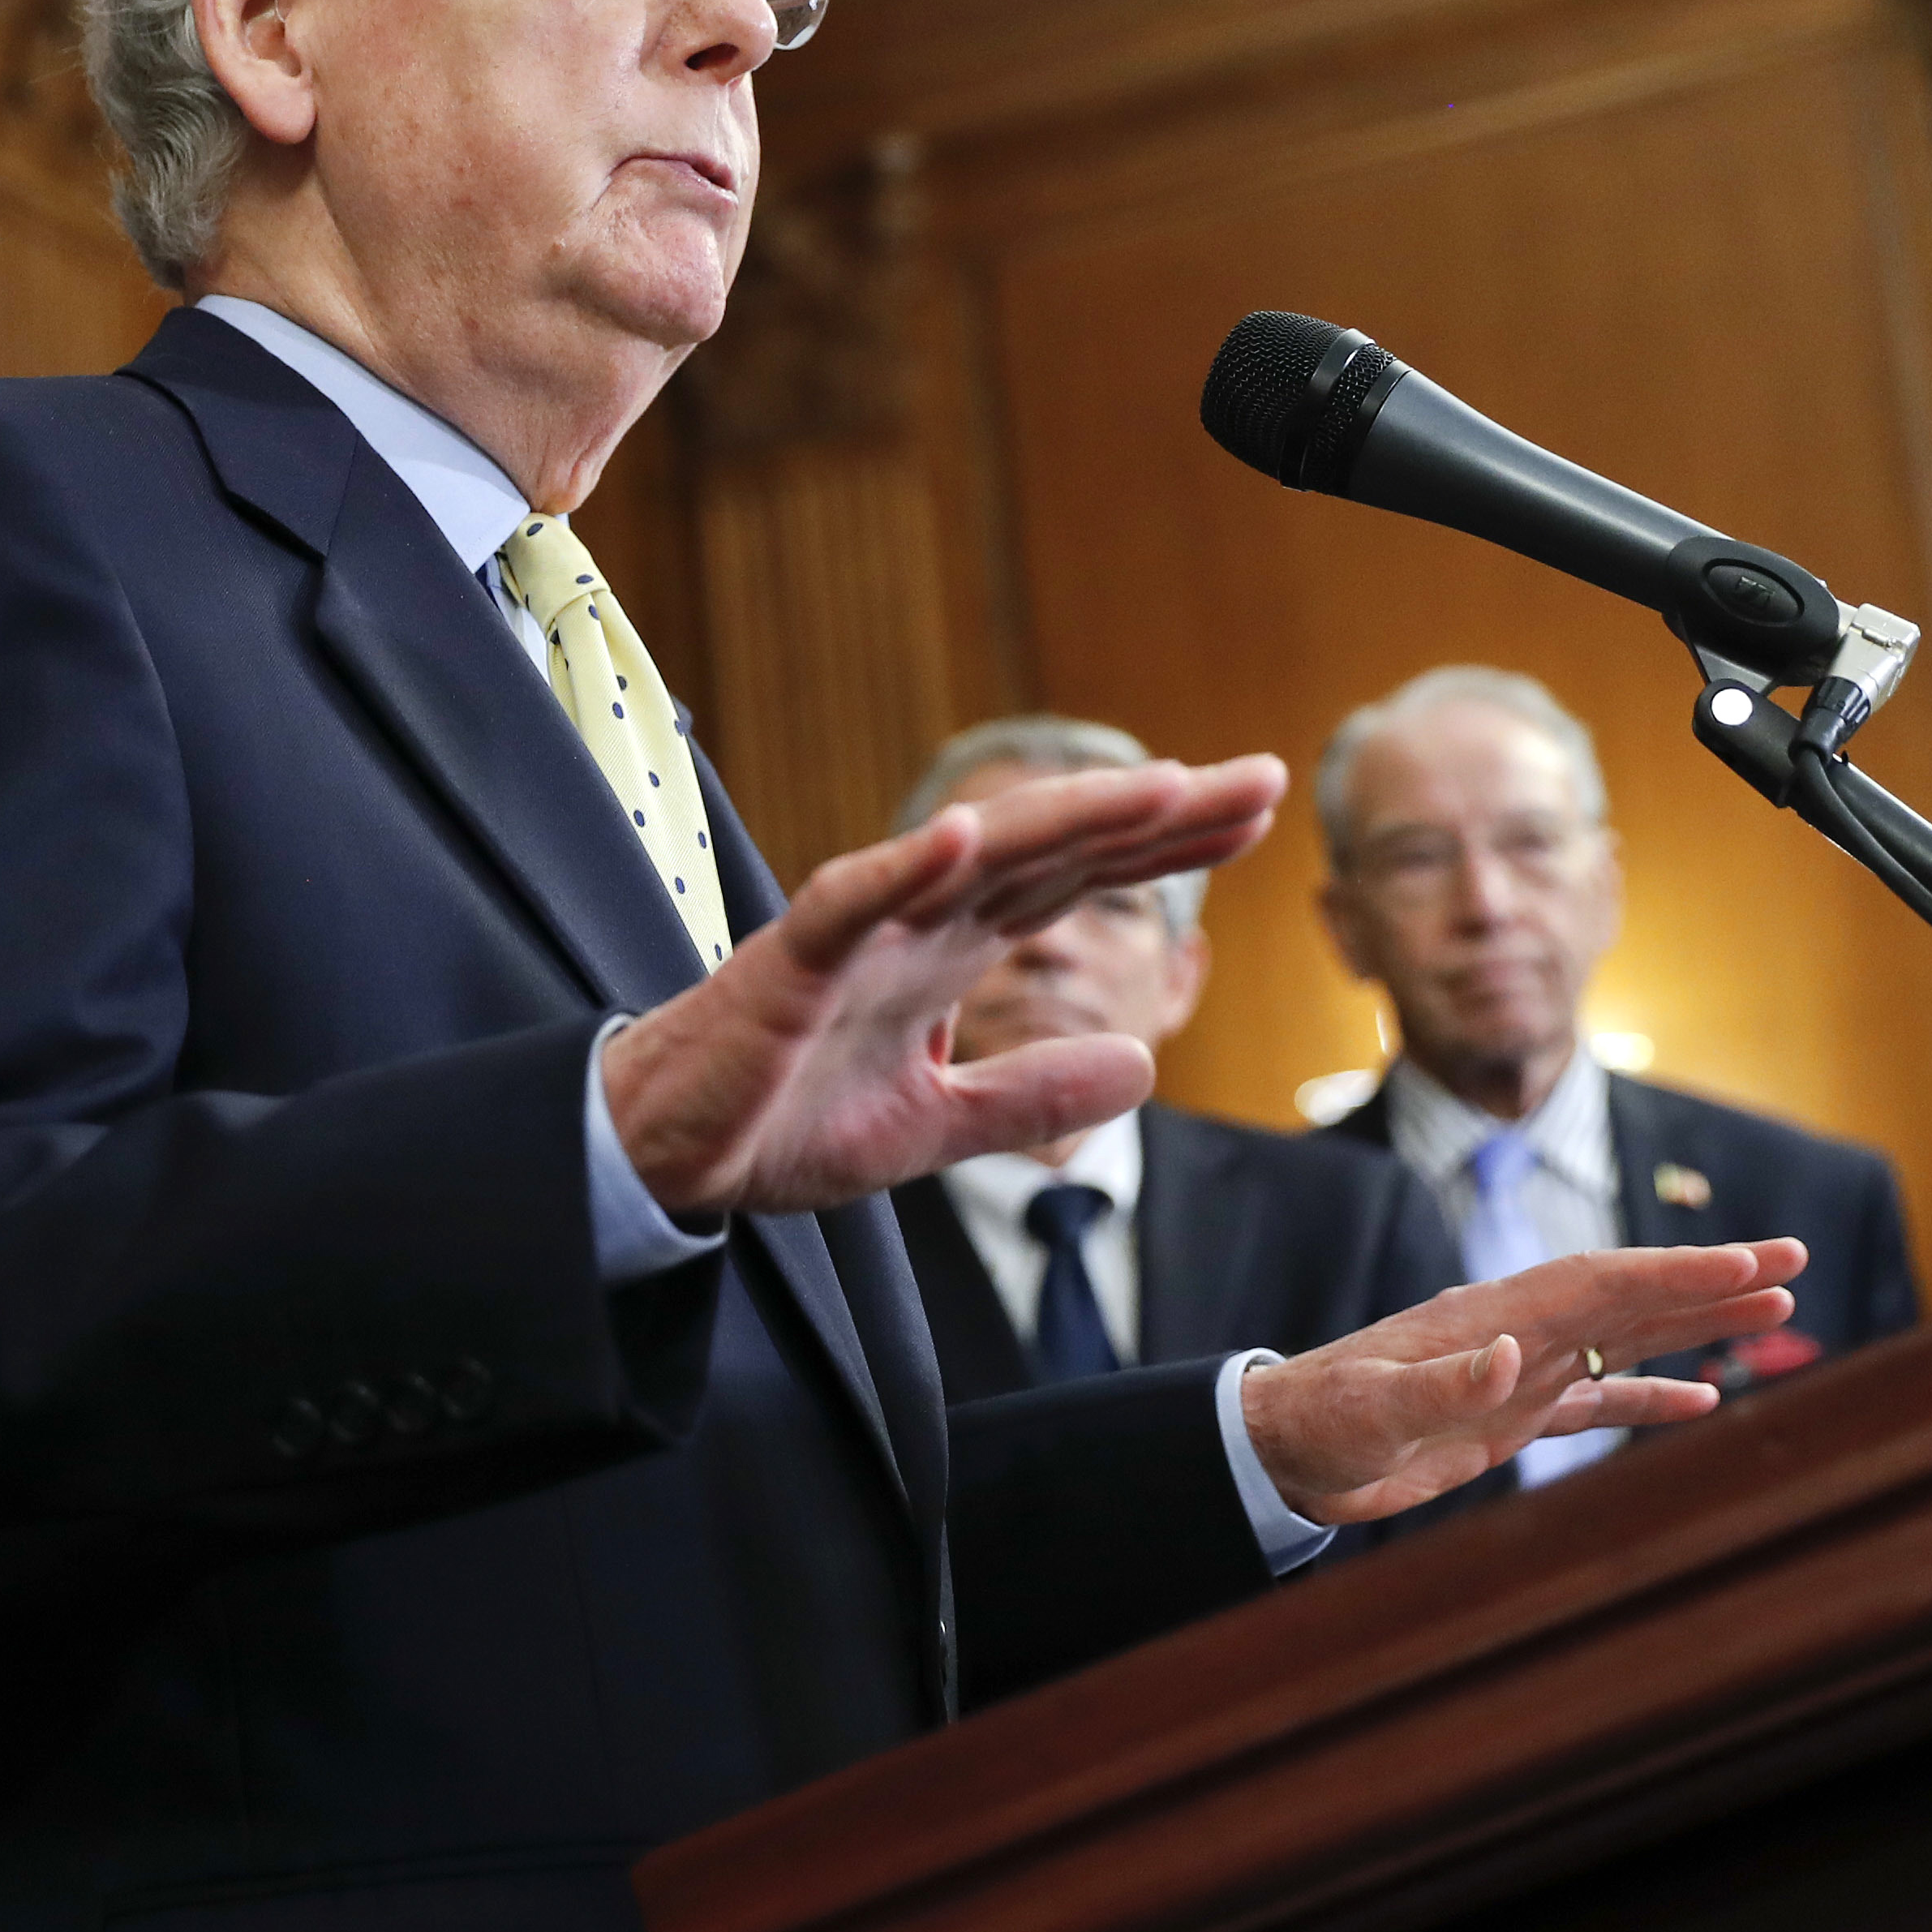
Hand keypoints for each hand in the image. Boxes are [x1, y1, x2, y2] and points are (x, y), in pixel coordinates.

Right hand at [604, 758, 1284, 1212]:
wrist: (670, 1152)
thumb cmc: (784, 1122)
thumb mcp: (937, 1127)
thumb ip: (1033, 1095)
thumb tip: (1142, 1066)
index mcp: (951, 951)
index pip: (1078, 879)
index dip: (1163, 848)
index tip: (1256, 816)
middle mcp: (916, 920)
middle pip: (1053, 849)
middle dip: (1156, 816)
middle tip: (1261, 779)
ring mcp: (857, 933)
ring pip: (974, 856)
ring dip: (1065, 819)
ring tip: (1160, 789)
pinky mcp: (791, 962)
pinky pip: (850, 902)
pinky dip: (903, 868)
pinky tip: (965, 835)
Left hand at [1240, 1239, 1810, 1521]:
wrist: (1280, 1452)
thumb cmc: (1318, 1423)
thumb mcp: (1372, 1408)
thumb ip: (1439, 1384)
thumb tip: (1506, 1356)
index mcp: (1490, 1316)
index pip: (1603, 1282)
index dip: (1678, 1271)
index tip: (1752, 1261)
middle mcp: (1515, 1332)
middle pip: (1630, 1295)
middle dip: (1711, 1280)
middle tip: (1793, 1259)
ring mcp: (1517, 1371)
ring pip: (1625, 1338)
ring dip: (1697, 1325)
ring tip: (1776, 1312)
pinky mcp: (1509, 1416)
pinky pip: (1596, 1398)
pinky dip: (1651, 1395)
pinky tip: (1705, 1399)